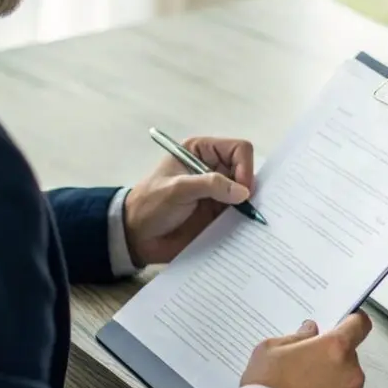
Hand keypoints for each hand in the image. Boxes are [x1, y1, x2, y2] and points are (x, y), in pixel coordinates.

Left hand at [123, 136, 254, 265]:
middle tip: (249, 207)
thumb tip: (244, 192)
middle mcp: (213, 169)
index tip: (242, 190)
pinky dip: (244, 220)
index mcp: (202, 152)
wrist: (136, 237)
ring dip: (250, 205)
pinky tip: (245, 229)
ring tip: (251, 220)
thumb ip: (210, 185)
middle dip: (251, 187)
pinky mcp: (218, 213)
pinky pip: (240, 214)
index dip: (245, 167)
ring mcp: (217, 192)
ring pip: (247, 194)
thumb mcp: (177, 189)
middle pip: (246, 171)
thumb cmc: (150, 205)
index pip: (238, 149)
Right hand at [240, 312, 372, 387]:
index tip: (348, 325)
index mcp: (335, 348)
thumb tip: (309, 332)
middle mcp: (350, 373)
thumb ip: (295, 338)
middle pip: (348, 360)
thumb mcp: (269, 352)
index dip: (353, 322)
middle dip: (331, 363)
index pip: (359, 325)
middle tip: (307, 373)